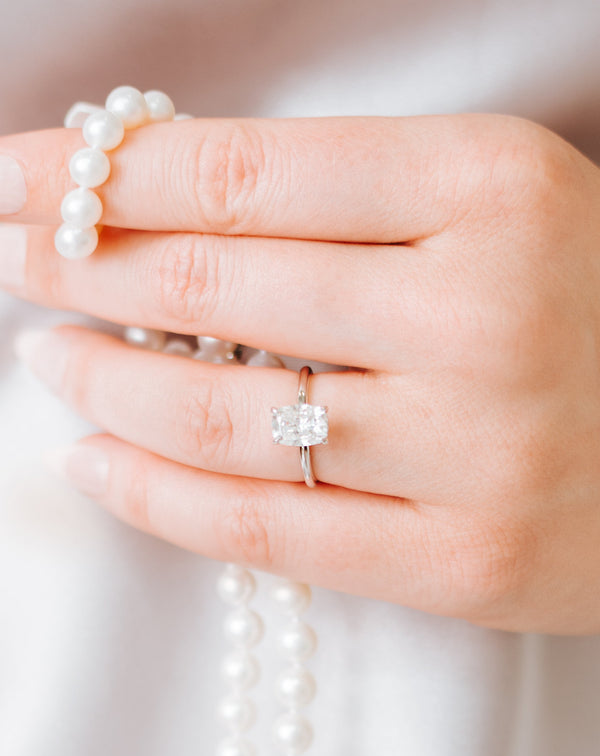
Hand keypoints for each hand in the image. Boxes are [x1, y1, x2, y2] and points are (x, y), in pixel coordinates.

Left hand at [3, 113, 599, 633]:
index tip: (16, 174)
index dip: (102, 171)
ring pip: (219, 415)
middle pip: (213, 284)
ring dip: (101, 383)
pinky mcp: (463, 565)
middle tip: (13, 258)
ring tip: (48, 360)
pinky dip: (155, 498)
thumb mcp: (492, 204)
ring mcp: (470, 453)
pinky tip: (94, 464)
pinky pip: (266, 530)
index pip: (240, 172)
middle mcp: (478, 316)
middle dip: (78, 265)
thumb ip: (343, 204)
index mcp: (491, 189)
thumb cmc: (592, 302)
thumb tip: (168, 212)